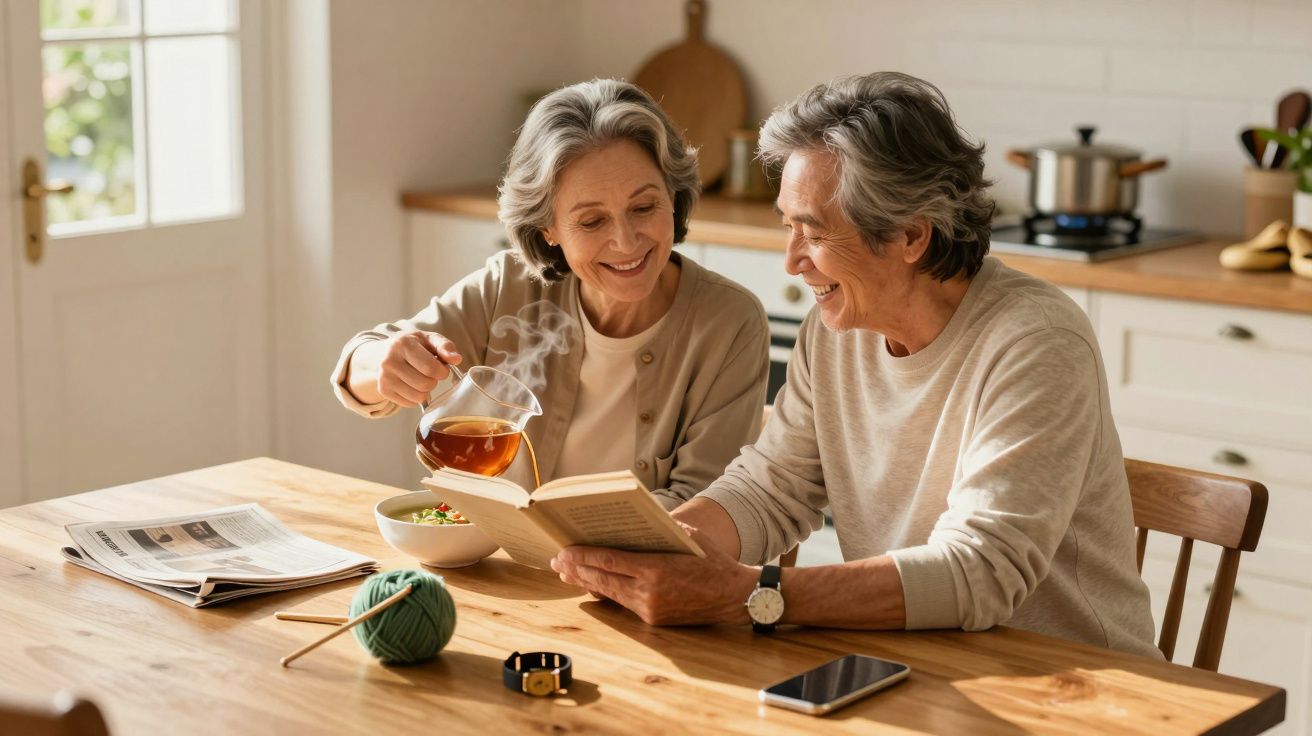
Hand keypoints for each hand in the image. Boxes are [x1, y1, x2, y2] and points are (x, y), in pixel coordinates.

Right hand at [370, 330, 461, 406]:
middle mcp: (390, 361)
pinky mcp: (383, 391)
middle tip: (429, 373)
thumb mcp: (428, 339)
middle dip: (434, 381)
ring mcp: (384, 377)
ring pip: (418, 397)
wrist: (381, 353)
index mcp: (403, 344)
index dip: (442, 371)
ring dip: (425, 390)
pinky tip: (411, 385)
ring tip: (420, 378)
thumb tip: (457, 359)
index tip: (441, 367)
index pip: (431, 368)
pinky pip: (409, 403)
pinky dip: (415, 397)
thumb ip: (445, 346)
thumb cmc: (411, 346)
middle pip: (425, 384)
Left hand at [550, 532, 757, 625]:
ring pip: (609, 593)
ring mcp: (650, 608)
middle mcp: (649, 592)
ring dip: (586, 582)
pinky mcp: (654, 620)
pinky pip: (623, 604)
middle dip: (577, 570)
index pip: (610, 561)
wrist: (735, 597)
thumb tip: (635, 521)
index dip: (583, 556)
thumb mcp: (689, 535)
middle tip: (557, 561)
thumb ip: (662, 528)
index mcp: (657, 568)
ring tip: (567, 573)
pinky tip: (592, 585)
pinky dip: (605, 593)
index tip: (564, 550)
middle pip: (602, 579)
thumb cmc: (714, 560)